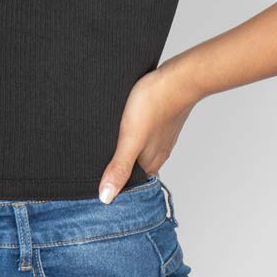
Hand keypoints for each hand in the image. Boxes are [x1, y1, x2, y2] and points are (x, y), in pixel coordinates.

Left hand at [98, 55, 197, 202]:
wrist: (179, 78)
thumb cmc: (154, 104)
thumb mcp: (130, 139)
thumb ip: (119, 167)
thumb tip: (106, 198)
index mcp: (150, 163)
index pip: (131, 184)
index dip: (115, 186)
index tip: (98, 187)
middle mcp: (158, 154)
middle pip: (135, 168)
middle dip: (119, 169)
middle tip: (98, 167)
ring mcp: (161, 137)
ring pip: (141, 151)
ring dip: (126, 151)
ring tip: (108, 147)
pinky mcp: (161, 121)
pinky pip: (146, 135)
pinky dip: (135, 136)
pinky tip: (126, 127)